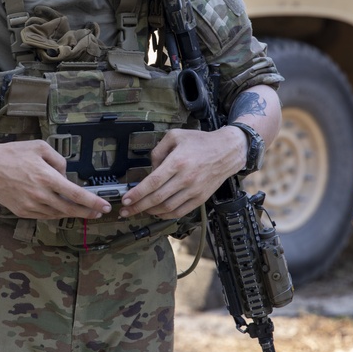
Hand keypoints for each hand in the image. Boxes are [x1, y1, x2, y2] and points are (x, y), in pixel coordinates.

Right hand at [0, 138, 110, 219]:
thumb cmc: (12, 153)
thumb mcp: (39, 147)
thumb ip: (59, 160)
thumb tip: (66, 174)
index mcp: (46, 177)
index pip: (76, 194)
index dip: (93, 202)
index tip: (104, 206)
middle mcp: (40, 195)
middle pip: (70, 209)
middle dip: (87, 212)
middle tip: (99, 213)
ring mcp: (30, 206)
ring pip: (57, 214)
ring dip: (72, 214)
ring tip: (83, 211)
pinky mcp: (22, 212)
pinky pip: (44, 215)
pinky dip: (55, 213)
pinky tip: (61, 209)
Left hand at [120, 126, 243, 219]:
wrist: (227, 151)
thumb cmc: (200, 142)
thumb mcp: (175, 136)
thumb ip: (158, 151)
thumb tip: (150, 168)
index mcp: (177, 162)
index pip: (152, 182)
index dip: (137, 193)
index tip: (125, 199)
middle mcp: (186, 178)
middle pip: (157, 198)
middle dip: (138, 207)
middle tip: (125, 211)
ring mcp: (194, 191)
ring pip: (167, 208)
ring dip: (150, 212)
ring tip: (139, 210)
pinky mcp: (200, 198)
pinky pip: (180, 212)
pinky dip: (166, 215)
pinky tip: (156, 213)